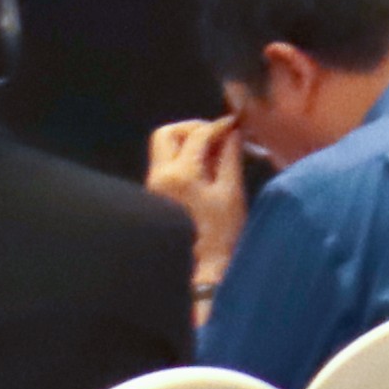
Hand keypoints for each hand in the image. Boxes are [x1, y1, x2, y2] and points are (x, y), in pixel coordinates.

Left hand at [144, 115, 248, 265]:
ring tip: (212, 151)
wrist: (201, 264)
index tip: (235, 124)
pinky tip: (204, 166)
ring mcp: (153, 184)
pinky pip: (167, 162)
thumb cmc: (221, 232)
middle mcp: (159, 175)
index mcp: (180, 175)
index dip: (218, 125)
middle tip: (215, 134)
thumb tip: (232, 132)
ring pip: (164, 147)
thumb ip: (230, 157)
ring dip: (187, 141)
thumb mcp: (232, 191)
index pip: (197, 135)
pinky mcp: (155, 191)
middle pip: (167, 133)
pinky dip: (184, 156)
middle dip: (192, 128)